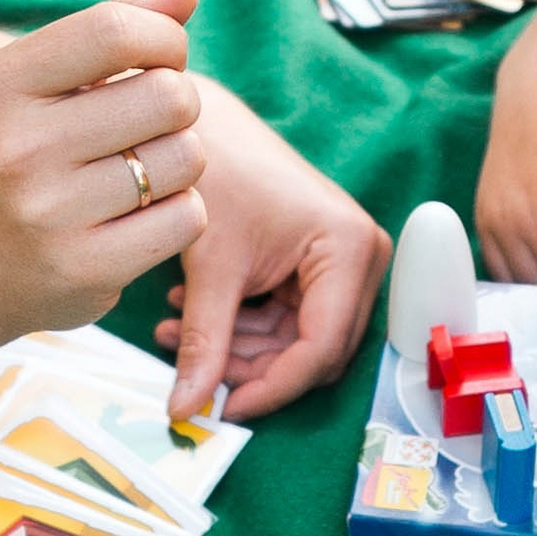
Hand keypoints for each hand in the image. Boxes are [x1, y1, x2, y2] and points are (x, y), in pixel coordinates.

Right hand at [0, 0, 207, 348]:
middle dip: (177, 105)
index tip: (161, 58)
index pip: (117, 30)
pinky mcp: (85, 270)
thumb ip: (116, 29)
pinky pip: (188, 218)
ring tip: (136, 173)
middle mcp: (18, 147)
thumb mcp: (44, 84)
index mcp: (2, 85)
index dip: (165, 39)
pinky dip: (179, 214)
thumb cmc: (22, 154)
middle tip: (147, 125)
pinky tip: (137, 217)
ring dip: (178, 162)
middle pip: (169, 96)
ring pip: (187, 158)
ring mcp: (48, 214)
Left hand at [153, 77, 389, 421]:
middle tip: (192, 369)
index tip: (222, 407)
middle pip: (315, 351)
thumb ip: (203, 342)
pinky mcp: (320, 265)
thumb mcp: (210, 266)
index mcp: (348, 248)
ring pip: (297, 342)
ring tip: (174, 333)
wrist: (206, 125)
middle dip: (252, 367)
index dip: (271, 387)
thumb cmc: (218, 174)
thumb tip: (185, 410)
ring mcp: (344, 262)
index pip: (320, 348)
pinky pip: (288, 321)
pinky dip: (241, 327)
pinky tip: (190, 314)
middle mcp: (361, 257)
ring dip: (238, 348)